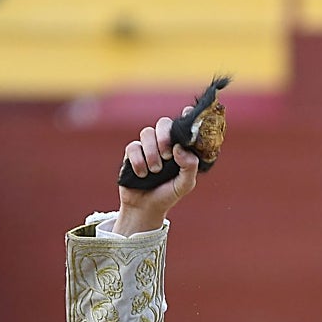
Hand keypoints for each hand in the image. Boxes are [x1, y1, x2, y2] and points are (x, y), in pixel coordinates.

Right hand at [115, 107, 199, 235]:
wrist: (145, 208)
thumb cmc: (168, 194)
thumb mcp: (185, 185)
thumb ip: (190, 167)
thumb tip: (179, 148)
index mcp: (180, 148)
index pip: (183, 127)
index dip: (186, 117)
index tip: (187, 113)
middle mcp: (164, 143)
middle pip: (163, 123)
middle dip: (165, 136)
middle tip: (167, 154)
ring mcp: (147, 147)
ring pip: (147, 133)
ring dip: (152, 152)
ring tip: (155, 171)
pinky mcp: (132, 153)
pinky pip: (133, 147)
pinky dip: (138, 161)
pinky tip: (142, 174)